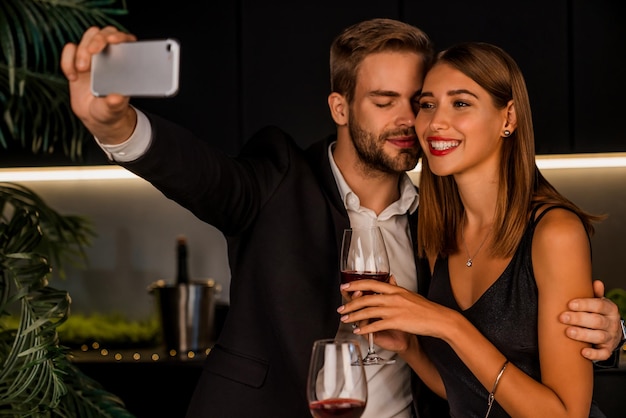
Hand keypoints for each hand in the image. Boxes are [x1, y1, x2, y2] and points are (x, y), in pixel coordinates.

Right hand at [60, 26, 136, 143]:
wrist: (95, 116)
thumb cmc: (110, 110)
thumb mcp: (114, 110)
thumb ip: (115, 104)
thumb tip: (116, 98)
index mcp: (124, 64)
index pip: (125, 41)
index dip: (120, 36)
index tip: (113, 41)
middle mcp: (109, 56)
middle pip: (104, 33)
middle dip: (97, 39)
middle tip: (92, 51)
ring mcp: (93, 57)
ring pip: (86, 38)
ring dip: (81, 51)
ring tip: (82, 70)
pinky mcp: (76, 61)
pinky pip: (69, 50)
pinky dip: (67, 61)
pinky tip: (72, 77)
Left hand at [338, 279, 451, 349]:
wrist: (439, 319)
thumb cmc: (425, 309)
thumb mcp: (409, 294)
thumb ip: (397, 288)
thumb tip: (391, 279)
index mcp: (395, 289)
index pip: (371, 283)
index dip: (355, 284)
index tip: (345, 286)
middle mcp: (393, 297)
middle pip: (366, 298)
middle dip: (350, 304)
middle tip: (340, 308)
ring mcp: (394, 309)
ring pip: (368, 311)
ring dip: (354, 316)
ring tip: (345, 319)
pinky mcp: (396, 321)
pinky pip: (376, 325)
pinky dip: (365, 328)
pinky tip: (358, 331)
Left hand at [559, 280, 622, 360]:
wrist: (611, 331)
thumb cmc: (598, 313)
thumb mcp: (598, 302)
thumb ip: (595, 294)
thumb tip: (597, 283)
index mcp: (610, 309)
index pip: (599, 306)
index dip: (584, 304)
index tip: (570, 304)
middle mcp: (611, 323)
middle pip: (597, 321)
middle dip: (579, 319)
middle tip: (563, 318)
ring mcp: (610, 337)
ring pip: (599, 337)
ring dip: (583, 335)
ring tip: (569, 332)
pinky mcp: (607, 350)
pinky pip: (603, 354)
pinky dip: (594, 354)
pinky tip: (583, 352)